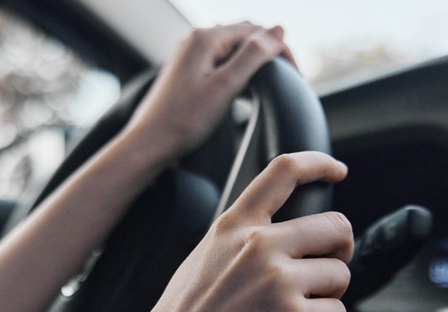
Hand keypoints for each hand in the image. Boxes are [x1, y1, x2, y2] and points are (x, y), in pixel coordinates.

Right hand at [111, 152, 352, 311]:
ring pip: (341, 274)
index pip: (284, 172)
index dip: (319, 164)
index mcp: (232, 228)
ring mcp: (278, 281)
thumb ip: (239, 243)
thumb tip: (279, 241)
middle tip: (325, 271)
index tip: (336, 171)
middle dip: (339, 251)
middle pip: (335, 227)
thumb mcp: (199, 264)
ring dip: (327, 296)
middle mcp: (258, 246)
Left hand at [124, 23, 296, 163]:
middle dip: (270, 53)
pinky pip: (221, 60)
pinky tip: (246, 85)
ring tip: (274, 82)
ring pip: (234, 48)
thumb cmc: (183, 121)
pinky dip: (239, 69)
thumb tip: (279, 31)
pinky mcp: (188, 72)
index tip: (297, 77)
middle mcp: (196, 40)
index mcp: (206, 38)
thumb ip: (253, 56)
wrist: (149, 145)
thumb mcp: (225, 87)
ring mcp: (190, 55)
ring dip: (256, 60)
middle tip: (291, 79)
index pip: (257, 32)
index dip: (281, 51)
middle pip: (246, 36)